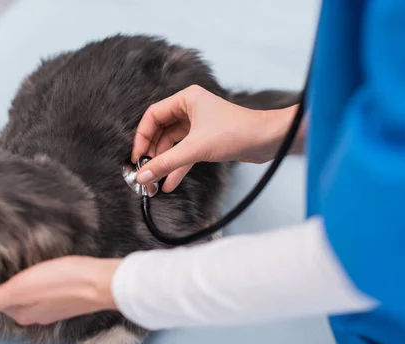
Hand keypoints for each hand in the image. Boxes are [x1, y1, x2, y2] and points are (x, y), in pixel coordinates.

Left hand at [0, 256, 119, 325]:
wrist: (101, 281)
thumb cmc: (60, 282)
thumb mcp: (19, 289)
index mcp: (22, 314)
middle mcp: (38, 315)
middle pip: (16, 300)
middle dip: (10, 285)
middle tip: (4, 262)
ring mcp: (56, 307)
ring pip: (34, 295)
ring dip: (28, 284)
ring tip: (25, 263)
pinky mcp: (71, 297)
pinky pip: (51, 290)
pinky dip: (45, 282)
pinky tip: (48, 269)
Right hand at [132, 85, 299, 191]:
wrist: (267, 140)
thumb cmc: (237, 132)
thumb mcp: (195, 148)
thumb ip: (166, 163)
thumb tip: (143, 175)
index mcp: (186, 99)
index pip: (153, 116)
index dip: (142, 137)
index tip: (136, 157)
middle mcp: (190, 109)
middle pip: (161, 131)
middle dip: (152, 153)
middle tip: (143, 171)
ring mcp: (198, 125)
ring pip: (172, 144)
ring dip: (164, 163)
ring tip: (154, 182)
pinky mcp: (206, 140)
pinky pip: (185, 153)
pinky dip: (177, 167)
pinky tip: (169, 183)